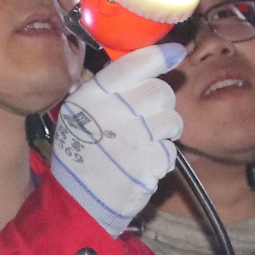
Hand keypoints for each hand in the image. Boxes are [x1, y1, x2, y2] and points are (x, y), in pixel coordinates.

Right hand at [48, 43, 186, 238]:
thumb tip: (150, 62)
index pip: (134, 63)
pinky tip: (142, 164)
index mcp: (92, 96)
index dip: (160, 56)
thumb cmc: (82, 154)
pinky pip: (169, 150)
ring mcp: (130, 138)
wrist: (79, 202)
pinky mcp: (146, 163)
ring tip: (147, 142)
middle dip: (162, 104)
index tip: (176, 52)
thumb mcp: (80, 114)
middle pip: (160, 91)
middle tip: (149, 118)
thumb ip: (109, 90)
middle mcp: (111, 112)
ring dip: (165, 132)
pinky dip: (161, 158)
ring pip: (172, 119)